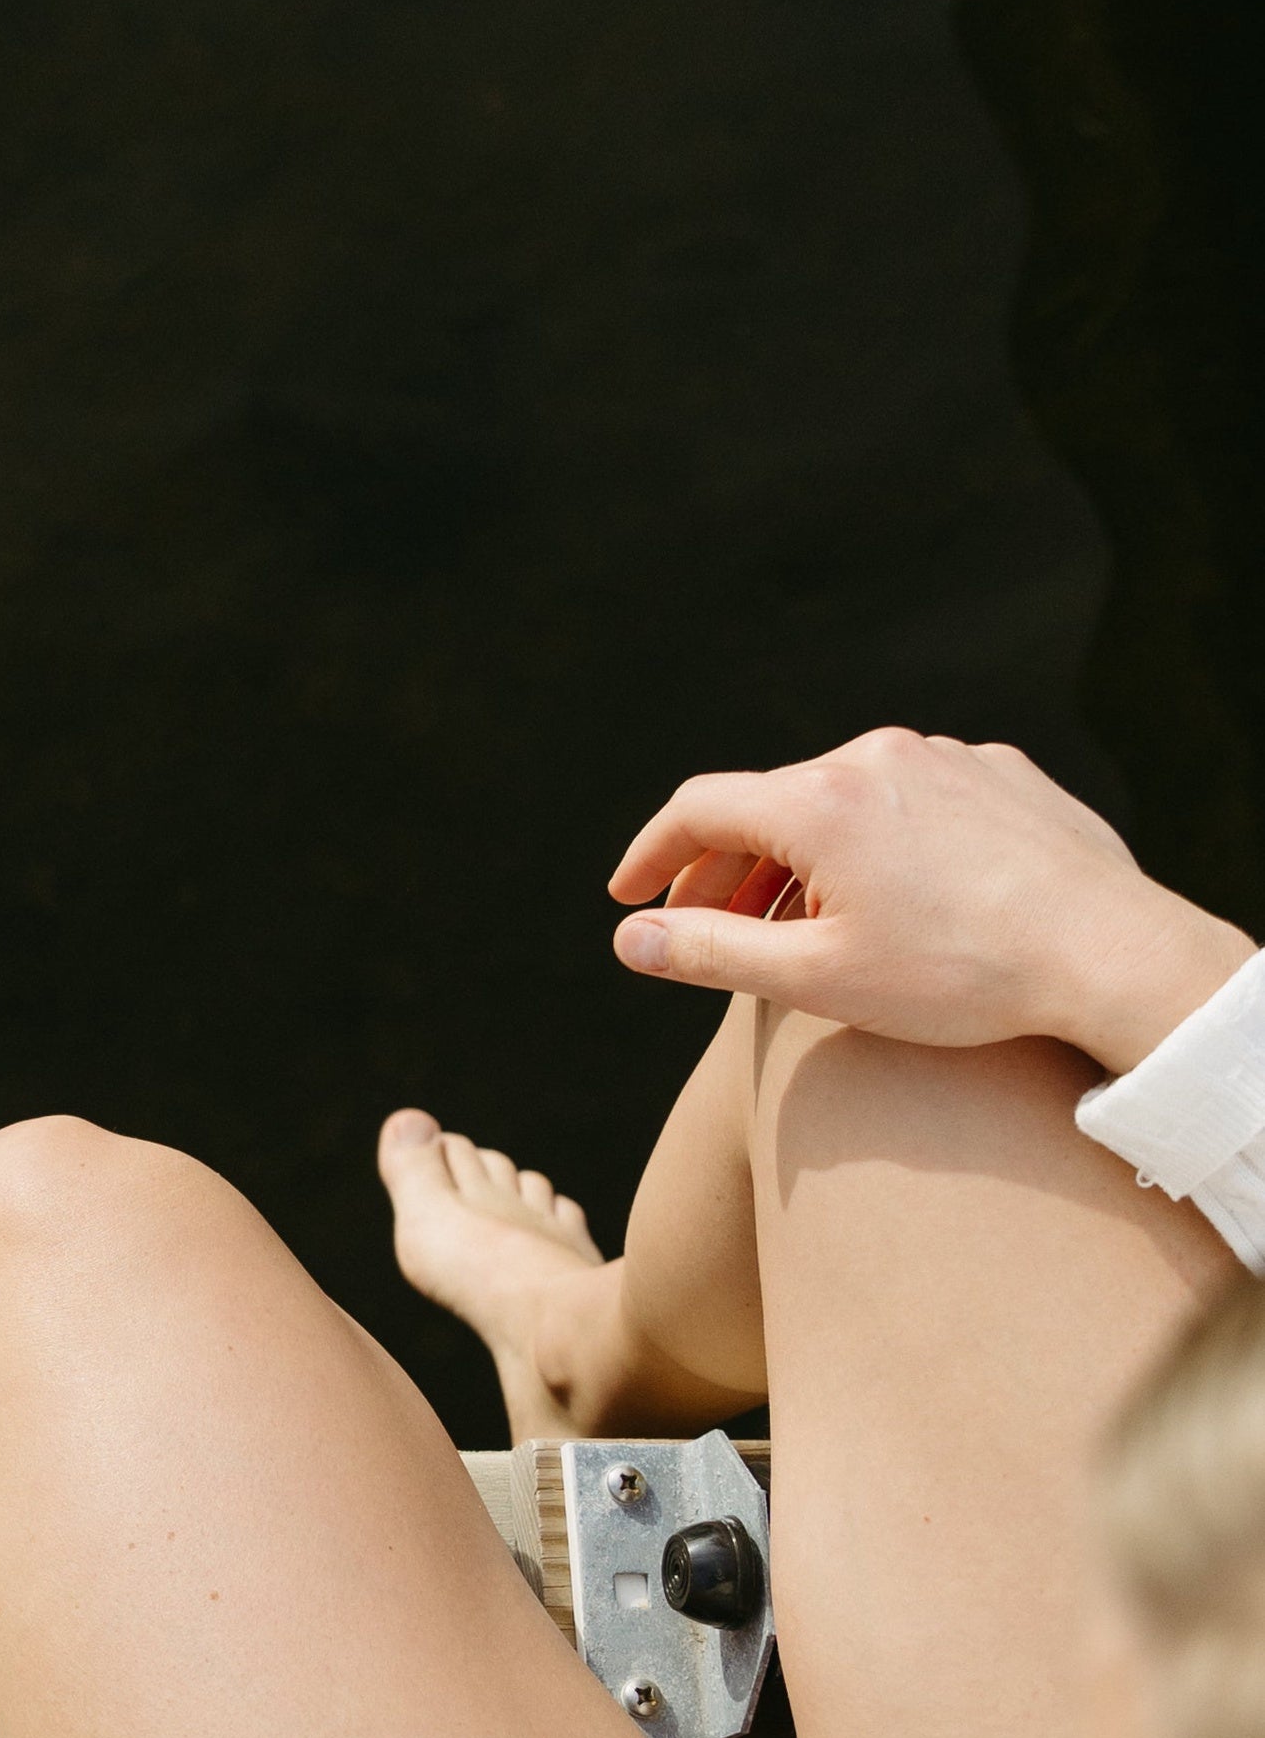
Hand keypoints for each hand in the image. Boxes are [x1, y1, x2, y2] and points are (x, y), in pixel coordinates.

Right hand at [603, 727, 1251, 1070]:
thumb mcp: (815, 981)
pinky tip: (892, 900)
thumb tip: (628, 942)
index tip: (627, 900)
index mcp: (820, 802)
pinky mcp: (1003, 774)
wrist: (1111, 954)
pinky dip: (877, 843)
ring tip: (795, 924)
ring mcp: (947, 757)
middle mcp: (877, 756)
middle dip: (725, 868)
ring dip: (802, 857)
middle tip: (702, 929)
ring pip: (843, 800)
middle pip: (770, 803)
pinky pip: (913, 800)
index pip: (699, 808)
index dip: (651, 857)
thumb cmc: (959, 978)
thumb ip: (710, 955)